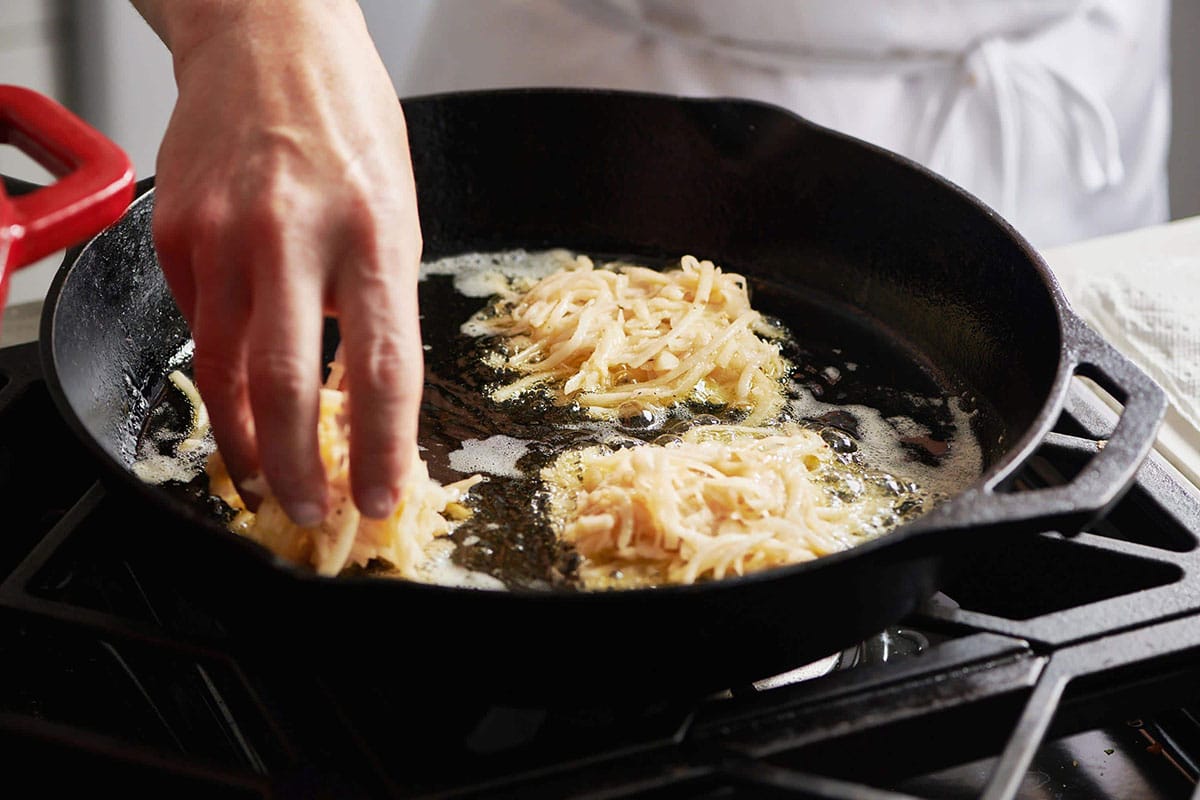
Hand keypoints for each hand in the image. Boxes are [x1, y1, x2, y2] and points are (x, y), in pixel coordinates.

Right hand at [134, 0, 423, 523]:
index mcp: (372, 233)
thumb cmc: (346, 125)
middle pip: (283, 385)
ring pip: (221, 372)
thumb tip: (363, 396)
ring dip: (243, 441)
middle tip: (306, 511)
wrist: (266, 38)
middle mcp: (294, 236)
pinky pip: (196, 326)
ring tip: (263, 478)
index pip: (384, 367)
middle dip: (295, 469)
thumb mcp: (396, 212)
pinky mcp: (175, 236)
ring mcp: (224, 235)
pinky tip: (235, 383)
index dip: (380, 448)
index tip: (380, 498)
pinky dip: (218, 369)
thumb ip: (378, 301)